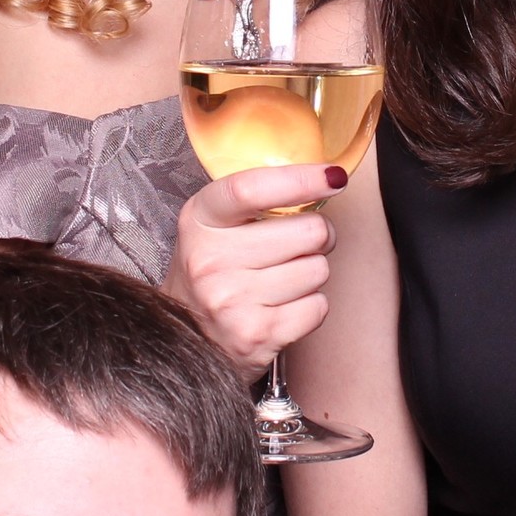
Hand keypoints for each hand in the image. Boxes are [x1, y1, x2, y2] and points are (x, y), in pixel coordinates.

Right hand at [164, 162, 349, 380]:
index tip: (333, 177)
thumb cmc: (212, 273)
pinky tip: (283, 308)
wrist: (182, 339)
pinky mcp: (254, 335)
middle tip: (301, 245)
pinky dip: (311, 307)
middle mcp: (210, 260)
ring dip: (311, 274)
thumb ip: (258, 200)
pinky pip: (317, 307)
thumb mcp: (216, 226)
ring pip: (317, 270)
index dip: (300, 179)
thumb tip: (326, 178)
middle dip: (318, 236)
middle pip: (307, 231)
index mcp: (200, 220)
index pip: (251, 189)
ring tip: (282, 281)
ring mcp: (230, 301)